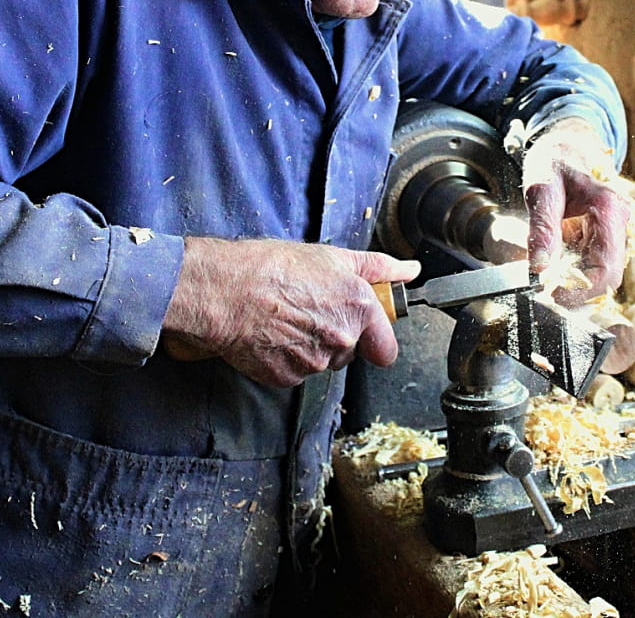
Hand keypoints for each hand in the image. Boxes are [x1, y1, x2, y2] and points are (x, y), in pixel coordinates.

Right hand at [160, 238, 420, 386]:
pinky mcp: (286, 377)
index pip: (386, 348)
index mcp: (358, 310)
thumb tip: (409, 270)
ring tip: (285, 318)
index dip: (374, 339)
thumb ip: (377, 267)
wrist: (224, 290)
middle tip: (308, 309)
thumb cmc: (272, 267)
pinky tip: (271, 333)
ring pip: (321, 362)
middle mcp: (341, 341)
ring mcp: (314, 363)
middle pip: (350, 352)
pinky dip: (285, 357)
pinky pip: (294, 371)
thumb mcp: (331, 257)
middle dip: (335, 335)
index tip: (363, 330)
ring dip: (309, 346)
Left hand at [521, 119, 630, 307]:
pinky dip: (578, 272)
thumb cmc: (555, 162)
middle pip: (609, 276)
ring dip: (578, 283)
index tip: (551, 295)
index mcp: (610, 209)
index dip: (581, 290)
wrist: (567, 146)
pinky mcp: (610, 236)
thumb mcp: (541, 190)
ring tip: (548, 276)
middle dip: (579, 290)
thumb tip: (540, 268)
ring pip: (605, 273)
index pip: (606, 268)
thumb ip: (542, 229)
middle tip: (546, 292)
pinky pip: (598, 263)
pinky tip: (558, 266)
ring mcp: (619, 231)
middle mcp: (622, 222)